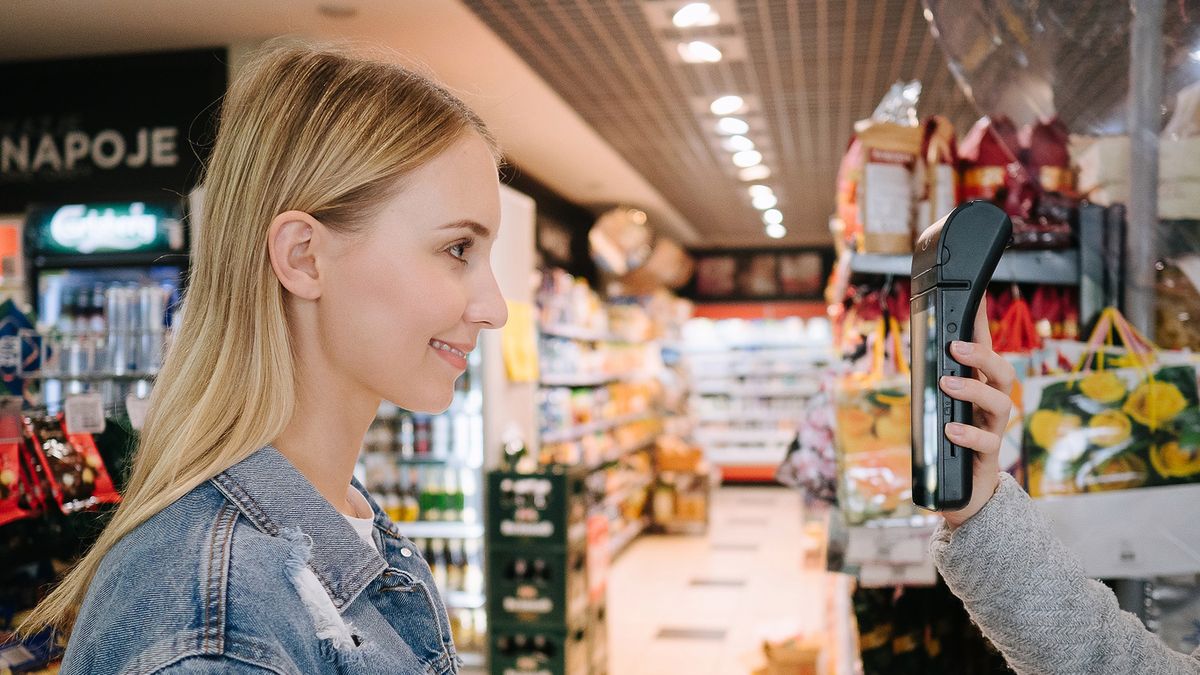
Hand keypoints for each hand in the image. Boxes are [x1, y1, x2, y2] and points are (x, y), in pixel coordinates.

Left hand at [939, 299, 1015, 528]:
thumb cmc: (946, 448)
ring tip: (947, 384)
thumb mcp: (936, 412)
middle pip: (1003, 374)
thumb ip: (932, 388)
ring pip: (1001, 404)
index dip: (981, 325)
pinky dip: (967, 435)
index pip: (983, 353)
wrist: (961, 498)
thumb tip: (915, 354)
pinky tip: (951, 431)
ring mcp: (993, 432)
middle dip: (982, 356)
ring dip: (973, 390)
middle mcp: (990, 409)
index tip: (974, 297)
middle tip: (955, 348)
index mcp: (977, 391)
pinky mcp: (988, 460)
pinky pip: (987, 445)